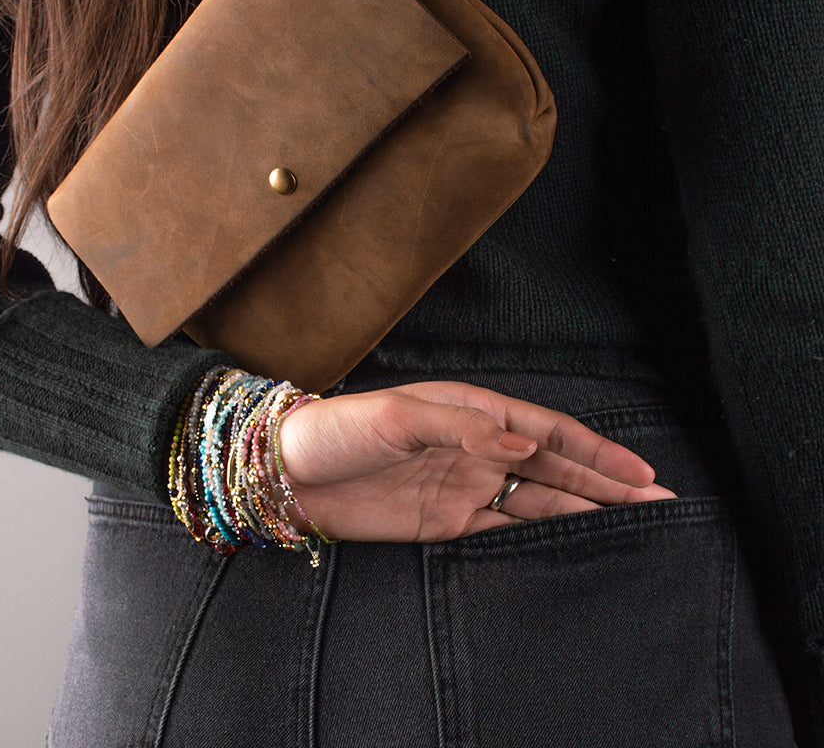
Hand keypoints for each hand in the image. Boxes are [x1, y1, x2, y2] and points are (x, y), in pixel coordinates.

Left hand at [278, 380, 675, 542]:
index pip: (548, 431)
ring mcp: (467, 485)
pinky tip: (575, 539)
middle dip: (606, 483)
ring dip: (585, 508)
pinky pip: (507, 528)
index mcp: (472, 412)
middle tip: (660, 502)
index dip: (596, 452)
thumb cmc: (340, 430)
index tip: (641, 474)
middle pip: (556, 466)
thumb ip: (466, 429)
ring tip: (635, 522)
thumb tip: (527, 443)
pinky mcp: (448, 520)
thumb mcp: (399, 418)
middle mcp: (478, 448)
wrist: (292, 474)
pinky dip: (543, 533)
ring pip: (540, 498)